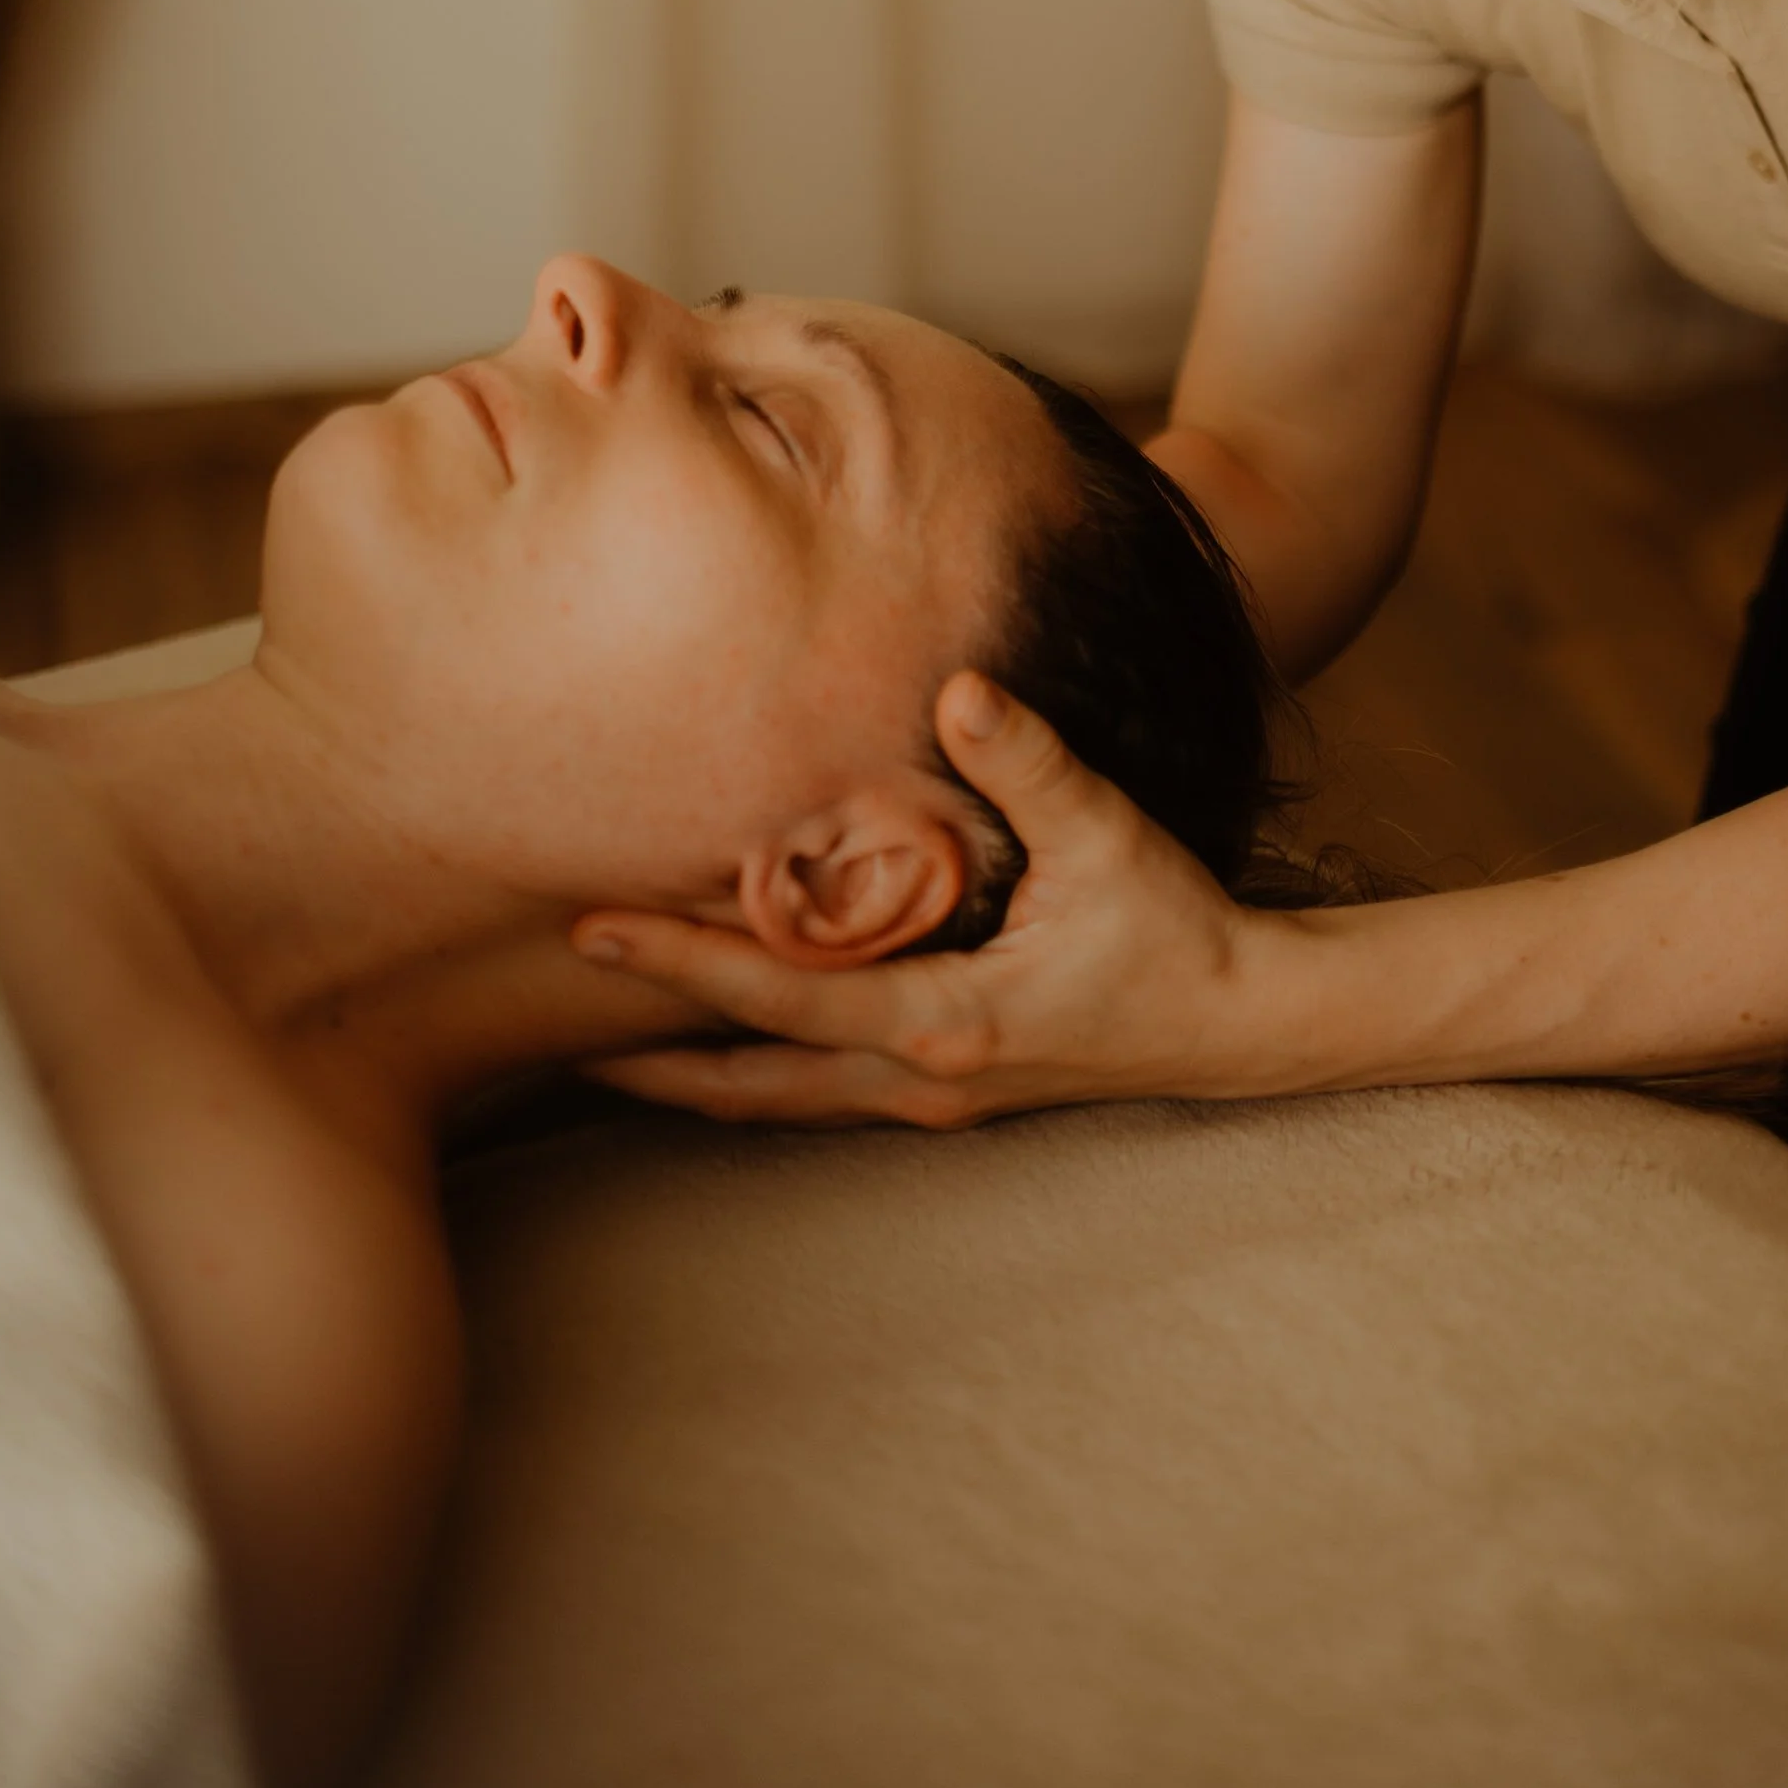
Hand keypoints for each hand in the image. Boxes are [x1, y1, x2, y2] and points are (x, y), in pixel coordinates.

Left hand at [572, 673, 1284, 1125]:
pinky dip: (756, 1072)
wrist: (1246, 1022)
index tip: (591, 931)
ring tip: (602, 1046)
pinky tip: (723, 1047)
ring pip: (779, 1100)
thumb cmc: (1181, 928)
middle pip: (750, 1076)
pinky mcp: (953, 1096)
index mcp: (946, 1020)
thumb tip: (961, 688)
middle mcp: (923, 1076)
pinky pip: (821, 1094)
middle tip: (541, 1021)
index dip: (680, 960)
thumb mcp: (1111, 836)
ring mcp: (936, 1099)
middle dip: (647, 1049)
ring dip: (692, 1072)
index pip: (780, 992)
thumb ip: (1033, 762)